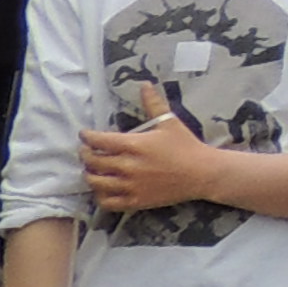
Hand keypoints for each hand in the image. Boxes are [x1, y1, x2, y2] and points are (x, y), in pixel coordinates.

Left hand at [83, 107, 227, 216]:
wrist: (202, 173)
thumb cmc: (186, 146)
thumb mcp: (170, 122)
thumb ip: (154, 104)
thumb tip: (144, 84)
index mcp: (135, 145)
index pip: (100, 141)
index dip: (87, 137)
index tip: (84, 134)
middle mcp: (128, 166)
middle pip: (94, 162)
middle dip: (85, 155)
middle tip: (85, 151)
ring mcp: (131, 186)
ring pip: (96, 183)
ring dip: (89, 175)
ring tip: (92, 170)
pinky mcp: (136, 201)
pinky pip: (107, 202)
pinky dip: (100, 196)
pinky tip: (103, 189)